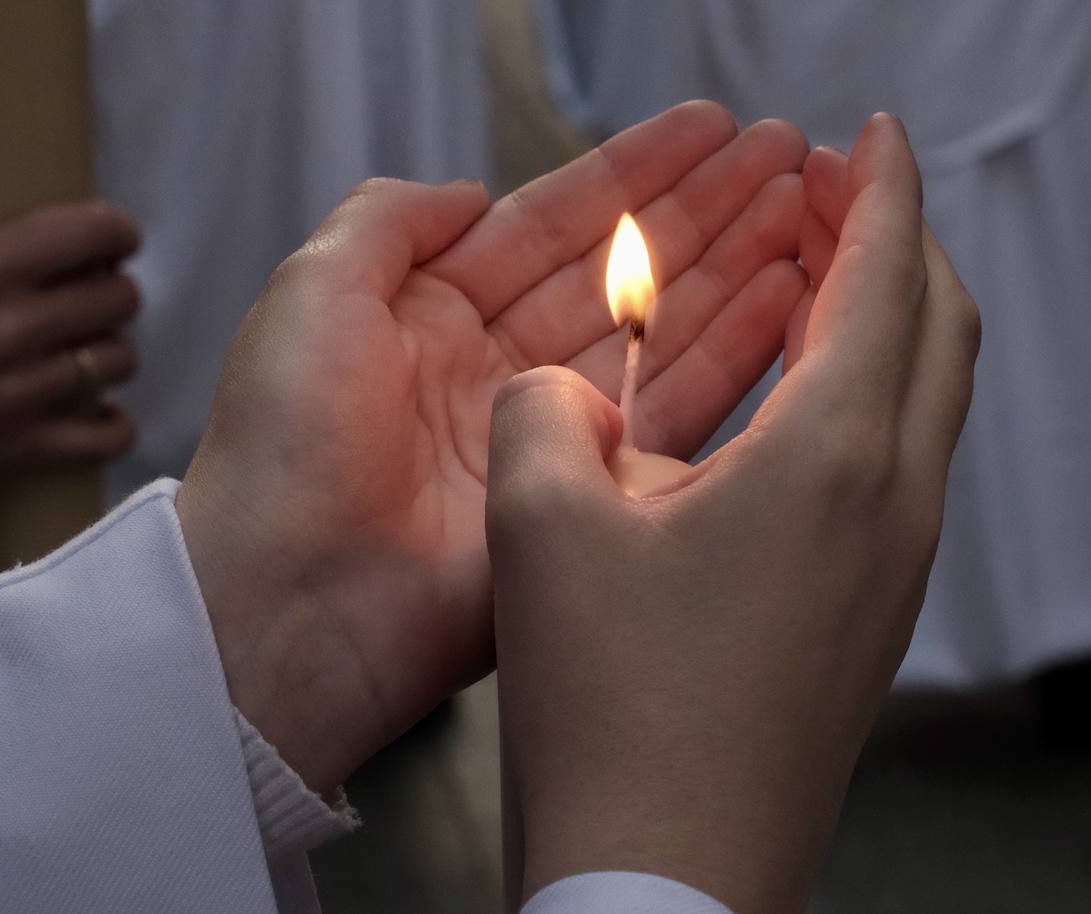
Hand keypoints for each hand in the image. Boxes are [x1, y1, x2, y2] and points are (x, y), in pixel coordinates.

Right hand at [0, 202, 140, 502]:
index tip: (117, 242)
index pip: (86, 232)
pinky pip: (109, 438)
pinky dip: (115, 429)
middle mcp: (9, 327)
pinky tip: (103, 418)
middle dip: (115, 298)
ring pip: (121, 361)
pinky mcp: (24, 447)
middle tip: (96, 307)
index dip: (117, 233)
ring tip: (90, 361)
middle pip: (120, 298)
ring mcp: (21, 391)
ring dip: (113, 359)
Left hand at [174, 101, 810, 793]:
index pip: (553, 224)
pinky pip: (673, 417)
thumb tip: (469, 188)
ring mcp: (547, 437)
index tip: (711, 131)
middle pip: (621, 274)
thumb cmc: (282, 448)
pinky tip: (787, 305)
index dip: (633, 173)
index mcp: (430, 315)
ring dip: (735, 274)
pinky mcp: (585, 502)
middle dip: (706, 213)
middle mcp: (498, 370)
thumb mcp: (312, 294)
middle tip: (787, 158)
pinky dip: (733, 361)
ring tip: (808, 217)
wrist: (289, 604)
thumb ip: (389, 221)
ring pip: (661, 337)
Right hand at [488, 114, 979, 913]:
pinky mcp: (868, 619)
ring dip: (882, 323)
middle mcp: (892, 506)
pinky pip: (894, 469)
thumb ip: (544, 413)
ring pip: (923, 401)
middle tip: (829, 198)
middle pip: (937, 326)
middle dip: (893, 241)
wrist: (666, 885)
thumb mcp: (542, 528)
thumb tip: (560, 393)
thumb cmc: (617, 721)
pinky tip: (784, 411)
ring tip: (807, 287)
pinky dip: (861, 402)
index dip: (882, 186)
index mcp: (834, 459)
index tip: (868, 137)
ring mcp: (893, 570)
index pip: (889, 271)